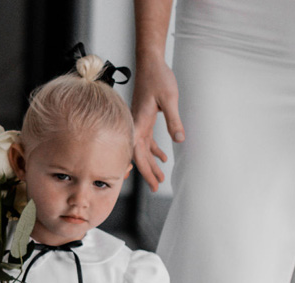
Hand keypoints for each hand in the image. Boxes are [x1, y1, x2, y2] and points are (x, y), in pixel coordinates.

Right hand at [132, 58, 184, 192]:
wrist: (150, 63)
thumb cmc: (158, 78)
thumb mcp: (170, 99)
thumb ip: (174, 120)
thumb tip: (179, 139)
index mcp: (138, 123)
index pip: (138, 154)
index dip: (145, 171)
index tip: (153, 183)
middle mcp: (135, 126)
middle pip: (139, 156)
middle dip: (148, 172)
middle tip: (157, 187)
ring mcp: (138, 123)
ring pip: (142, 150)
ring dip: (151, 164)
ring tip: (160, 177)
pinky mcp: (143, 119)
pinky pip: (146, 140)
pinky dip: (153, 151)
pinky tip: (162, 157)